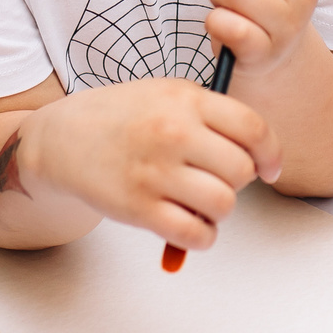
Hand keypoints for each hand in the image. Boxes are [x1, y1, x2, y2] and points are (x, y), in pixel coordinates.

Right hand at [22, 77, 283, 251]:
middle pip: (241, 171)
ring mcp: (155, 172)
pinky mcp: (139, 208)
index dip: (270, 154)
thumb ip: (213, 115)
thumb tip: (257, 151)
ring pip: (223, 205)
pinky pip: (195, 235)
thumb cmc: (121, 117)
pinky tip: (188, 225)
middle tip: (218, 181)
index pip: (253, 129)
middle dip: (238, 182)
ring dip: (220, 212)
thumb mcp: (167, 94)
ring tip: (201, 204)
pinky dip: (201, 237)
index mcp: (186, 100)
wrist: (62, 138)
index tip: (269, 169)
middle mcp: (173, 133)